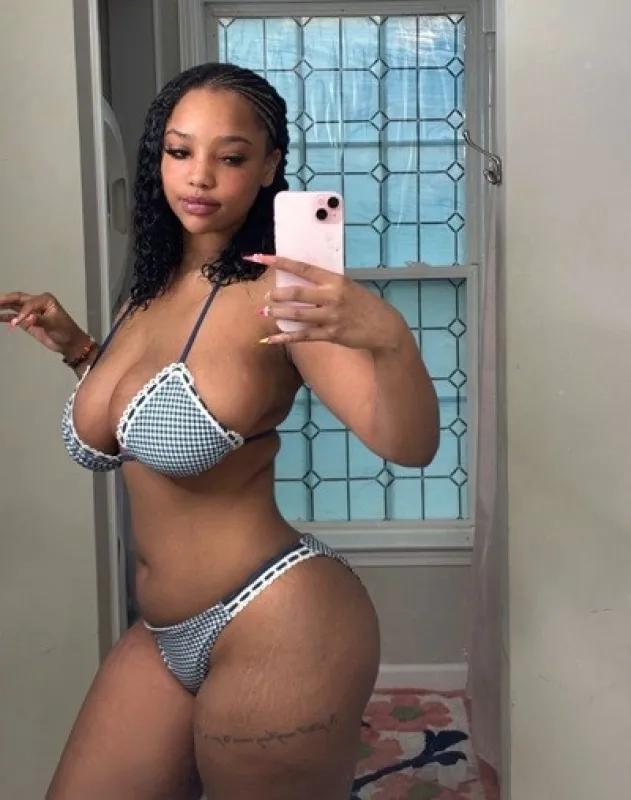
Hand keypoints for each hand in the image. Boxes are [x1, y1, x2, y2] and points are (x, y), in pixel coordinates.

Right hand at [0, 291, 87, 355]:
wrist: (69, 343)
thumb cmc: (65, 331)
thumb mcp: (54, 324)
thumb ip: (39, 320)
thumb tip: (26, 319)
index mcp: (45, 299)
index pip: (28, 303)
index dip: (22, 312)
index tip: (19, 323)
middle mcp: (36, 302)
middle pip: (17, 299)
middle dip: (4, 299)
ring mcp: (30, 312)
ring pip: (13, 306)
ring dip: (2, 307)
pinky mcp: (27, 321)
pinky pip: (14, 317)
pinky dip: (5, 316)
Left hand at [245, 254, 404, 350]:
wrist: (385, 327)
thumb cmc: (364, 305)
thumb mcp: (348, 287)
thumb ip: (326, 284)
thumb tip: (299, 281)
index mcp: (335, 280)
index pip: (302, 268)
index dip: (279, 262)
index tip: (260, 257)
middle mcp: (332, 297)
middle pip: (297, 293)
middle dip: (277, 295)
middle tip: (267, 296)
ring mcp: (331, 317)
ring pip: (297, 314)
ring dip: (278, 314)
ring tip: (264, 312)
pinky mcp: (331, 334)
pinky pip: (303, 336)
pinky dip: (284, 338)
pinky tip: (270, 339)